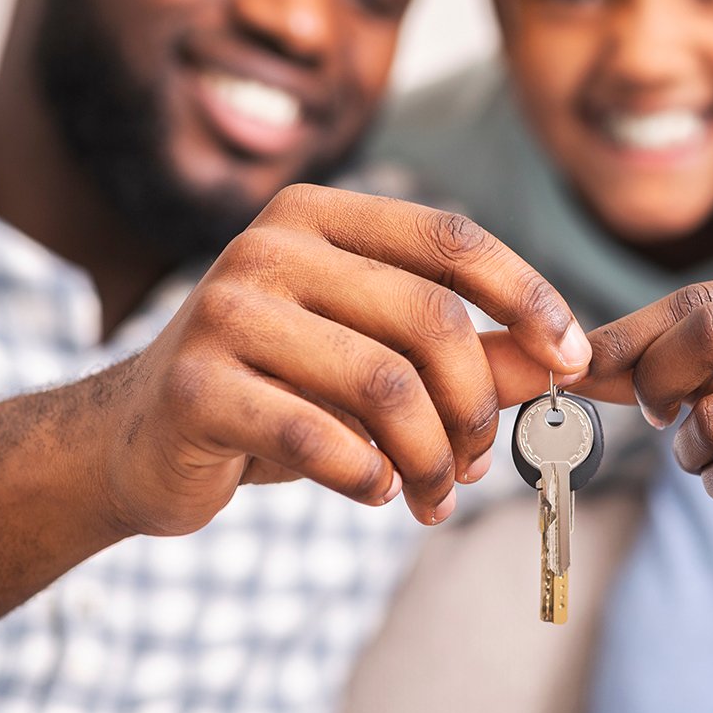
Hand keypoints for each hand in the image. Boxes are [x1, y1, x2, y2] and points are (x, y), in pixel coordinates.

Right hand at [91, 184, 591, 534]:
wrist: (139, 438)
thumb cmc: (278, 389)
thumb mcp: (373, 357)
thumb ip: (466, 353)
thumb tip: (564, 365)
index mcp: (320, 215)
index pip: (450, 239)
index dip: (527, 297)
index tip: (574, 361)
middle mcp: (268, 246)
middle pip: (427, 321)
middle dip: (474, 407)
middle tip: (477, 464)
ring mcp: (225, 311)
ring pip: (382, 386)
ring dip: (429, 457)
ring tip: (433, 496)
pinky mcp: (194, 386)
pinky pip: (318, 439)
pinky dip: (368, 477)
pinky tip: (375, 492)